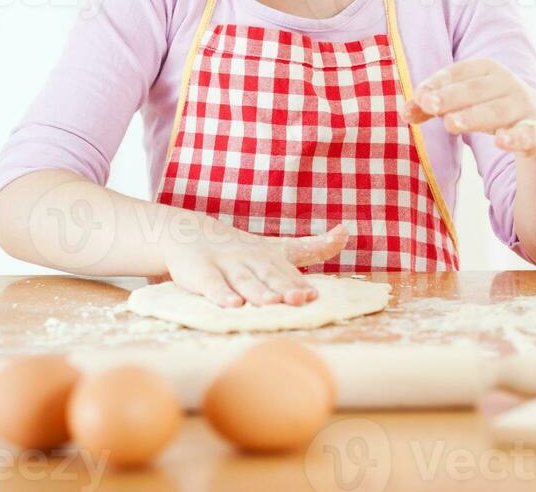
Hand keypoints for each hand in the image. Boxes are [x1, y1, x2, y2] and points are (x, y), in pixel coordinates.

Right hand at [160, 215, 348, 308]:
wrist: (188, 234)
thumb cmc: (241, 249)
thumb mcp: (277, 247)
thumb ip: (312, 246)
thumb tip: (347, 231)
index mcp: (269, 254)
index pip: (286, 271)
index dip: (298, 283)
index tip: (312, 295)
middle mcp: (250, 258)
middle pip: (268, 274)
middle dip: (283, 286)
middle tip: (299, 299)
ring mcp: (225, 264)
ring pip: (243, 280)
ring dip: (257, 291)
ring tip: (271, 302)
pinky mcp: (201, 272)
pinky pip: (211, 284)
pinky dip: (220, 294)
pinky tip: (232, 305)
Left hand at [399, 58, 535, 156]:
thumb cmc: (489, 105)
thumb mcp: (462, 101)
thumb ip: (431, 106)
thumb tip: (403, 112)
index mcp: (485, 69)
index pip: (457, 73)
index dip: (437, 84)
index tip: (419, 97)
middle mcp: (505, 83)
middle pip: (474, 90)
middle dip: (451, 97)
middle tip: (430, 105)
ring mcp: (521, 106)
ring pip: (495, 112)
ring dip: (473, 117)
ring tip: (450, 124)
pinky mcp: (535, 130)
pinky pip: (525, 133)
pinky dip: (514, 137)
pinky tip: (501, 142)